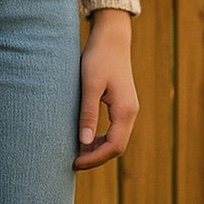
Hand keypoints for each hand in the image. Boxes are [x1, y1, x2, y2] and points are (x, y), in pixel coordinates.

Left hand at [74, 8, 138, 169]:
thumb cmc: (99, 59)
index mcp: (125, 111)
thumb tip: (82, 142)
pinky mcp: (123, 106)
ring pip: (117, 140)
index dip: (94, 158)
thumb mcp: (90, 86)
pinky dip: (101, 139)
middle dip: (96, 157)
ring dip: (98, 149)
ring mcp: (129, 110)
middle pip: (117, 147)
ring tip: (75, 153)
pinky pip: (115, 131)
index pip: (114, 146)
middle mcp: (131, 113)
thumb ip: (87, 114)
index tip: (74, 162)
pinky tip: (84, 138)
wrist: (113, 40)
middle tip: (72, 162)